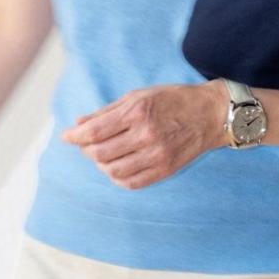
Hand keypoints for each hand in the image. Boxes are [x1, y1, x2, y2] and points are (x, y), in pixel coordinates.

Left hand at [63, 81, 229, 189]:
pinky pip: (132, 183)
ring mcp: (157, 155)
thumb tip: (78, 124)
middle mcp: (146, 135)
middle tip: (87, 145)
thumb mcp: (139, 96)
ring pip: (114, 171)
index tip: (67, 137)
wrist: (211, 114)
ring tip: (104, 156)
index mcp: (137, 112)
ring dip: (102, 165)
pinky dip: (118, 178)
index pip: (94, 131)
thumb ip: (107, 111)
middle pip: (100, 154)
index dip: (75, 136)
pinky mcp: (166, 169)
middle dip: (87, 151)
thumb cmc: (172, 100)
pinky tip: (118, 168)